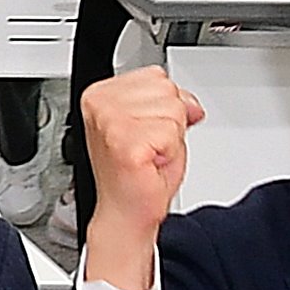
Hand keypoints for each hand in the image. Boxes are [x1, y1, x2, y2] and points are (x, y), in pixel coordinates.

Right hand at [77, 69, 207, 289]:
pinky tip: (151, 163)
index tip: (149, 131)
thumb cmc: (137, 174)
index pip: (156, 76)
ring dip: (171, 138)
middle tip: (152, 146)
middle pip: (167, 90)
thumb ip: (171, 102)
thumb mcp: (156, 125)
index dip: (166, 107)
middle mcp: (99, 103)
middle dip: (170, 122)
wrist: (126, 213)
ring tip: (151, 154)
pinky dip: (170, 152)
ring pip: (172, 109)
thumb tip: (189, 104)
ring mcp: (109, 121)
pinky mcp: (123, 141)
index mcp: (100, 93)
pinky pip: (171, 132)